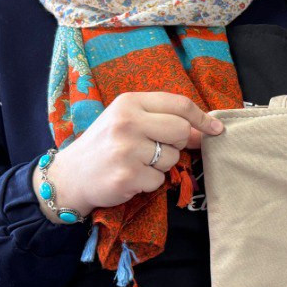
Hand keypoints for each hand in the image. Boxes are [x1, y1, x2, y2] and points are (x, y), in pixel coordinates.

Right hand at [36, 91, 224, 217]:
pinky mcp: (127, 175)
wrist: (69, 176)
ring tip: (136, 163)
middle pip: (181, 130)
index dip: (202, 118)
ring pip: (172, 158)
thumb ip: (163, 120)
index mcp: (129, 103)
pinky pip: (159, 180)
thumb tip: (206, 129)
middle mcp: (127, 122)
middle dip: (179, 144)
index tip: (216, 129)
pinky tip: (130, 177)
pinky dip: (149, 183)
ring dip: (161, 166)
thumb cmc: (105, 145)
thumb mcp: (129, 122)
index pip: (179, 104)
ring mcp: (126, 149)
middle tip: (158, 149)